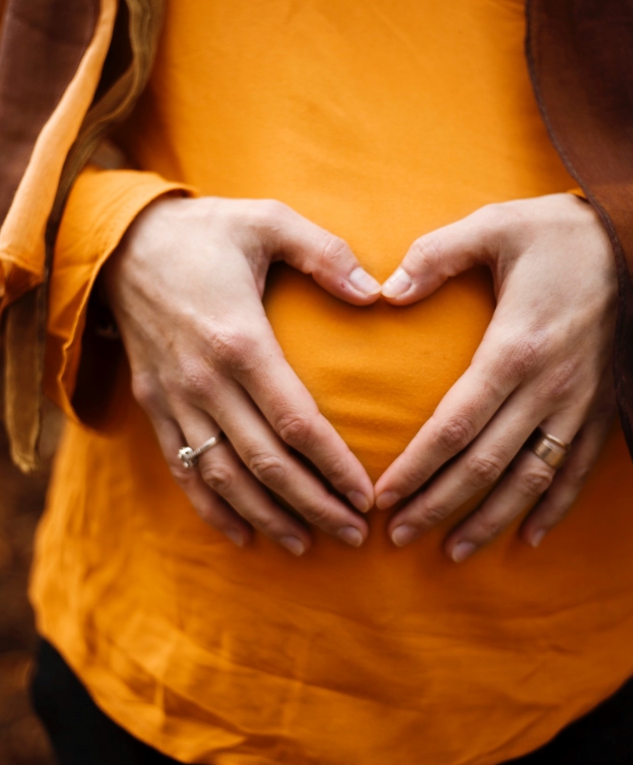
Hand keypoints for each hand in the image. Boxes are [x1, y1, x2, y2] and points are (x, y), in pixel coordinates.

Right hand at [104, 196, 380, 554]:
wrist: (122, 243)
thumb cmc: (206, 232)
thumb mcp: (268, 219)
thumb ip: (325, 253)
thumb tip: (377, 293)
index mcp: (241, 340)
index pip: (297, 422)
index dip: (334, 465)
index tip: (367, 495)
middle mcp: (206, 381)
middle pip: (266, 463)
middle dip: (314, 505)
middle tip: (354, 535)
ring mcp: (176, 399)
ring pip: (225, 478)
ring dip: (269, 517)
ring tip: (308, 545)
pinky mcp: (156, 406)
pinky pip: (183, 470)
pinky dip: (212, 508)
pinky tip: (243, 536)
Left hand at [375, 194, 617, 560]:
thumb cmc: (562, 233)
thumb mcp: (494, 226)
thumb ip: (435, 256)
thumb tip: (385, 290)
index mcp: (514, 348)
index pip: (455, 426)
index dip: (417, 467)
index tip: (384, 498)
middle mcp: (549, 387)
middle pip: (486, 465)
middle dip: (438, 505)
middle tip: (398, 537)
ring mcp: (581, 404)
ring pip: (531, 479)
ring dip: (490, 519)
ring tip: (453, 552)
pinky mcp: (604, 409)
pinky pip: (577, 470)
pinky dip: (553, 507)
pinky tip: (529, 537)